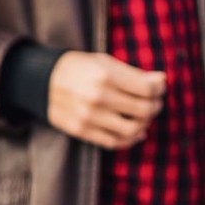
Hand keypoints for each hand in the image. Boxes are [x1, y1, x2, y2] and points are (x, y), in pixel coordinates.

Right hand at [47, 52, 165, 149]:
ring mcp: (89, 117)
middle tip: (153, 103)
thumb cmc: (80, 68)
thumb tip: (162, 81)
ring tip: (144, 117)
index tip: (159, 88)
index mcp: (105, 75)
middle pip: (144, 110)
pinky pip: (114, 142)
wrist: (42, 80)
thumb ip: (134, 73)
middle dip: (155, 107)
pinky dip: (130, 139)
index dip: (159, 89)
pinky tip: (135, 131)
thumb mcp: (106, 62)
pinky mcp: (82, 131)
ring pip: (132, 130)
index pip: (147, 89)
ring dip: (145, 124)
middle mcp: (98, 97)